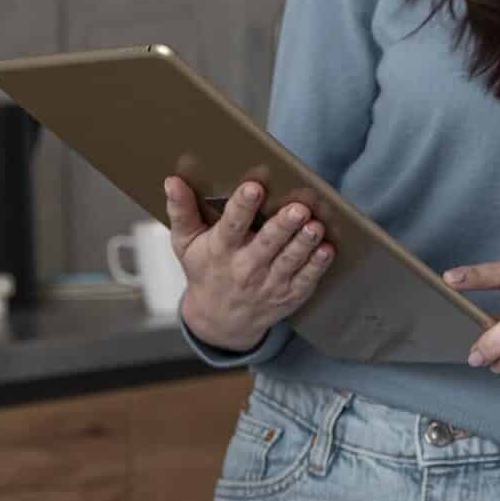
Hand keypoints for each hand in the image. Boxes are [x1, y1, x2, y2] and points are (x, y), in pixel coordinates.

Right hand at [163, 176, 331, 351]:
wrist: (220, 320)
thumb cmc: (204, 270)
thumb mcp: (185, 243)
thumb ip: (181, 211)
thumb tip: (172, 180)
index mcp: (220, 249)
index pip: (231, 225)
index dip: (242, 206)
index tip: (253, 187)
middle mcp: (245, 267)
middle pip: (267, 244)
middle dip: (283, 226)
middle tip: (298, 209)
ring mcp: (269, 283)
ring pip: (290, 261)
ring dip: (304, 243)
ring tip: (315, 225)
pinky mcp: (288, 294)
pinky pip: (305, 280)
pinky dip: (317, 266)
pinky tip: (327, 249)